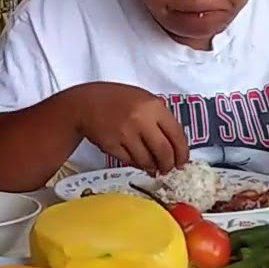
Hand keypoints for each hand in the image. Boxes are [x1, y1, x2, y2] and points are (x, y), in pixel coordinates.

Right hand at [72, 82, 188, 174]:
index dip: (182, 152)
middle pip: (164, 152)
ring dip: (152, 167)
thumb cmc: (116, 100)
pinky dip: (137, 164)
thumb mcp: (143, 99)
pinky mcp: (112, 146)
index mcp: (153, 106)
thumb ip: (160, 118)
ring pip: (147, 160)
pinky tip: (138, 161)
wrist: (85, 103)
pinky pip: (131, 162)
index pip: (177, 135)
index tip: (182, 161)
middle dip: (169, 164)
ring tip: (153, 166)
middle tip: (169, 168)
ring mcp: (125, 134)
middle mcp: (141, 120)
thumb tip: (174, 145)